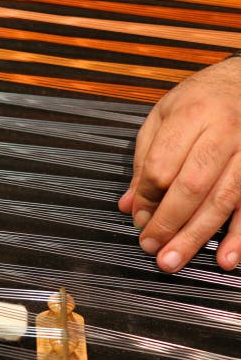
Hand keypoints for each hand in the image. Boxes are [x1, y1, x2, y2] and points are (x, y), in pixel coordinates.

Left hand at [119, 58, 240, 272]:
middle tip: (150, 248)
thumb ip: (144, 160)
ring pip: (222, 201)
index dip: (146, 197)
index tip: (136, 217)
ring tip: (173, 260)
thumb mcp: (163, 117)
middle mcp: (224, 132)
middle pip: (191, 186)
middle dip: (167, 223)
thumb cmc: (201, 99)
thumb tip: (129, 205)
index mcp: (191, 115)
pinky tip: (226, 258)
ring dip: (197, 236)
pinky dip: (240, 236)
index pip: (162, 165)